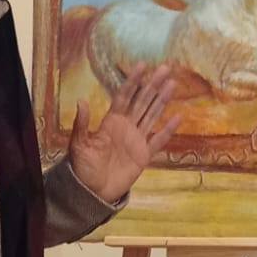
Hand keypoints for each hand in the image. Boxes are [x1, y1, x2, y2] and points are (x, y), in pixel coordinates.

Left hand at [68, 64, 180, 203]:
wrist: (92, 191)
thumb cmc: (83, 167)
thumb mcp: (79, 145)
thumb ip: (82, 124)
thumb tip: (81, 101)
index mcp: (111, 122)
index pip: (124, 97)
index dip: (133, 81)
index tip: (142, 65)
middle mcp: (126, 127)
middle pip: (142, 101)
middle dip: (153, 85)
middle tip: (165, 68)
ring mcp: (137, 140)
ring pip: (152, 115)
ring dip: (162, 100)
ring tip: (172, 84)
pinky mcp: (144, 155)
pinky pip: (158, 141)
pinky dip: (168, 130)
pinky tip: (177, 117)